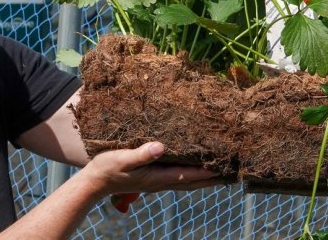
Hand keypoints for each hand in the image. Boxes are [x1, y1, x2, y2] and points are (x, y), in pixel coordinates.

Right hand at [80, 141, 223, 197]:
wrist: (95, 181)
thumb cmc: (108, 168)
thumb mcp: (123, 158)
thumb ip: (142, 154)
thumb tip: (162, 147)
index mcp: (156, 177)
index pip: (187, 175)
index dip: (206, 171)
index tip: (224, 167)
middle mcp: (160, 181)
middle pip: (192, 181)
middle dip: (212, 178)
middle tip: (231, 173)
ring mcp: (157, 181)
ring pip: (186, 180)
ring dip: (204, 177)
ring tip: (220, 172)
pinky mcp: (152, 177)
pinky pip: (178, 176)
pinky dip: (191, 174)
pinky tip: (195, 167)